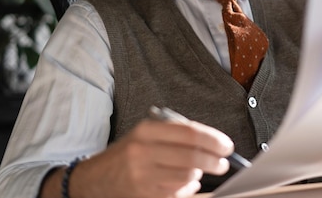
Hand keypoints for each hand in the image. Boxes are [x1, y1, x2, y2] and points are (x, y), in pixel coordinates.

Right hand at [41, 118, 233, 197]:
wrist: (95, 179)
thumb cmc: (127, 154)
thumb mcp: (145, 135)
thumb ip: (174, 134)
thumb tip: (211, 142)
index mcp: (146, 131)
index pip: (189, 132)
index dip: (213, 139)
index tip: (226, 145)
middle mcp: (143, 152)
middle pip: (192, 156)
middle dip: (215, 160)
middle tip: (223, 162)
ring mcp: (143, 176)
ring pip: (187, 176)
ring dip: (201, 174)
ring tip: (203, 171)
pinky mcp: (145, 195)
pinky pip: (178, 192)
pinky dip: (188, 187)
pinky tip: (187, 182)